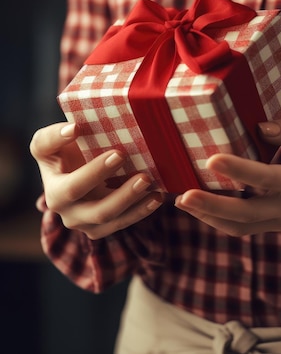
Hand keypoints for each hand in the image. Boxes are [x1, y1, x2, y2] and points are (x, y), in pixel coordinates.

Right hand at [30, 122, 162, 239]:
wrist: (69, 167)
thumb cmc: (61, 150)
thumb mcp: (48, 142)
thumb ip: (54, 136)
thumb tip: (74, 128)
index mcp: (54, 193)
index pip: (73, 187)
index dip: (95, 172)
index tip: (120, 153)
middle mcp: (68, 214)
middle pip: (97, 211)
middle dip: (122, 194)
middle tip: (144, 175)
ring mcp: (85, 223)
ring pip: (113, 220)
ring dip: (135, 204)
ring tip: (153, 185)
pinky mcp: (100, 227)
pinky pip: (122, 223)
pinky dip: (141, 210)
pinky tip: (157, 197)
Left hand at [175, 119, 280, 235]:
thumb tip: (260, 127)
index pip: (269, 178)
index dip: (241, 171)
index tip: (213, 159)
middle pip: (248, 213)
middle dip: (214, 205)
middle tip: (184, 195)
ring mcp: (277, 220)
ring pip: (239, 226)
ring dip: (207, 216)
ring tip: (179, 200)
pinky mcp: (267, 225)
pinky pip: (239, 229)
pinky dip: (213, 220)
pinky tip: (191, 205)